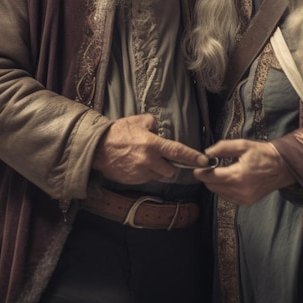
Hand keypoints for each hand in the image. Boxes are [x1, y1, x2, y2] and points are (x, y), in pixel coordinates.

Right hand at [92, 114, 209, 184]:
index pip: (178, 152)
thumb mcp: (138, 121)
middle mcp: (149, 161)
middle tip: (165, 159)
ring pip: (160, 177)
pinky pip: (147, 179)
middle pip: (171, 171)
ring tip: (150, 161)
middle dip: (172, 166)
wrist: (97, 148)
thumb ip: (152, 124)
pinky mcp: (134, 181)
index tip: (204, 161)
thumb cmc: (118, 132)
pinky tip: (139, 165)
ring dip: (160, 171)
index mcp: (153, 145)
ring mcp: (141, 173)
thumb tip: (158, 129)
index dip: (192, 157)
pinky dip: (147, 174)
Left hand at [193, 140, 293, 204]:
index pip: (212, 178)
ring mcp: (244, 199)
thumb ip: (223, 148)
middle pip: (213, 187)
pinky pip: (227, 197)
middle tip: (209, 167)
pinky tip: (229, 179)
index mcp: (239, 176)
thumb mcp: (243, 145)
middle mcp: (240, 191)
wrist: (282, 167)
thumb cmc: (263, 154)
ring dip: (216, 183)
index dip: (201, 172)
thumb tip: (207, 153)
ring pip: (219, 193)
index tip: (197, 167)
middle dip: (208, 177)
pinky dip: (224, 189)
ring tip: (221, 172)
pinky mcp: (246, 202)